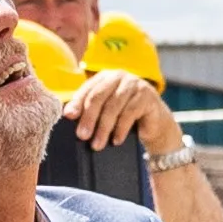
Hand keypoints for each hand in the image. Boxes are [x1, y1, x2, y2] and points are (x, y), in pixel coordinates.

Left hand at [62, 70, 177, 154]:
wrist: (153, 123)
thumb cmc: (124, 116)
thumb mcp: (105, 112)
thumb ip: (89, 110)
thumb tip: (68, 116)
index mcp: (105, 77)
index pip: (87, 89)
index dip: (77, 103)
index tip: (68, 117)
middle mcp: (119, 76)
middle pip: (98, 96)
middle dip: (89, 118)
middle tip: (82, 136)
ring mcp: (134, 84)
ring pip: (113, 106)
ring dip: (104, 128)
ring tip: (97, 145)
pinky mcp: (147, 96)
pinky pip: (130, 112)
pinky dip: (121, 128)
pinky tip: (116, 140)